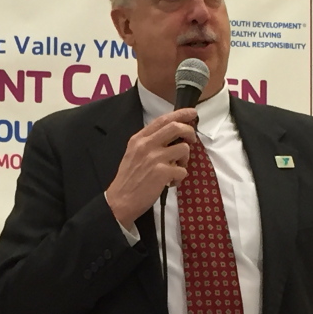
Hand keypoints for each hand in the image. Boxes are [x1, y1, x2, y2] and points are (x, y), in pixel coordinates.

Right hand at [105, 108, 197, 229]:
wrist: (120, 200)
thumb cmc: (128, 179)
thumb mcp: (133, 154)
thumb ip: (148, 143)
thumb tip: (170, 138)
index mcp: (139, 139)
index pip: (163, 120)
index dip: (180, 114)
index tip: (192, 112)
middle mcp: (147, 145)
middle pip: (176, 127)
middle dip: (189, 131)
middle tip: (192, 139)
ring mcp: (155, 158)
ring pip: (183, 148)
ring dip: (185, 159)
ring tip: (177, 168)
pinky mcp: (162, 173)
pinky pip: (182, 170)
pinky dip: (180, 177)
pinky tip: (171, 182)